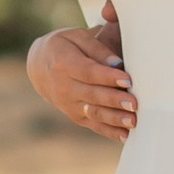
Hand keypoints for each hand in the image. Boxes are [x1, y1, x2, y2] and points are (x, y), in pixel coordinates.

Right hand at [29, 3, 136, 138]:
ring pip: (94, 113)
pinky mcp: (75, 116)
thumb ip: (98, 49)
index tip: (128, 80)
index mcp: (64, 64)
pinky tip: (126, 135)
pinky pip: (94, 125)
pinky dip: (110, 131)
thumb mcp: (77, 37)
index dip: (108, 77)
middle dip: (114, 100)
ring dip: (114, 119)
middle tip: (134, 103)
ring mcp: (69, 105)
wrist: (40, 68)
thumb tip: (117, 63)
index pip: (88, 72)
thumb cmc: (64, 47)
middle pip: (92, 95)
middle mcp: (64, 87)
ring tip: (133, 121)